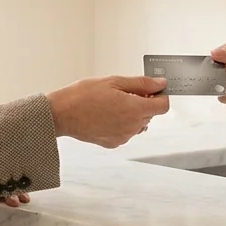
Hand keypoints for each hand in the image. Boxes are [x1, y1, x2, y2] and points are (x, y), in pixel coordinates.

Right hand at [46, 75, 169, 147]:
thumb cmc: (83, 96)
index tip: (151, 89)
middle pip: (151, 114)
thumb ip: (141, 84)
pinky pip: (126, 131)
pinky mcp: (113, 143)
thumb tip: (160, 84)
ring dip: (132, 113)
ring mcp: (123, 137)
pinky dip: (121, 123)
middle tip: (124, 92)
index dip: (160, 95)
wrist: (61, 114)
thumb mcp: (114, 82)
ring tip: (112, 103)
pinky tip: (106, 114)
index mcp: (135, 110)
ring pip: (138, 123)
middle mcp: (132, 127)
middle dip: (144, 102)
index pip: (163, 106)